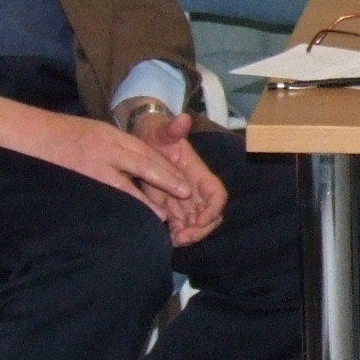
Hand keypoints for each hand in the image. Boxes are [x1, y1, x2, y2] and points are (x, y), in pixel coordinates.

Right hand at [0, 94, 200, 226]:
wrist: (26, 132)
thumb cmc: (58, 136)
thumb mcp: (91, 134)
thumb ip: (112, 149)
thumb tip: (134, 169)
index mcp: (111, 134)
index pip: (145, 150)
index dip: (166, 167)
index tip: (184, 182)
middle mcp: (108, 144)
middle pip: (147, 160)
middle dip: (169, 177)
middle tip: (188, 194)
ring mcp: (97, 158)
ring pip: (136, 172)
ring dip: (157, 189)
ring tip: (174, 207)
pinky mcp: (85, 174)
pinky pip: (114, 189)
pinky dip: (132, 201)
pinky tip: (144, 214)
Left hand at [129, 108, 228, 246]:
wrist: (143, 139)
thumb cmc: (155, 132)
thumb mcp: (161, 129)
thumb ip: (172, 128)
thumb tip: (183, 118)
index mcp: (198, 173)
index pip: (216, 194)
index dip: (212, 210)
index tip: (199, 221)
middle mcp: (195, 189)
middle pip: (210, 215)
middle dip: (200, 229)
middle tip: (182, 238)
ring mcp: (184, 199)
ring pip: (197, 224)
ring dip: (189, 235)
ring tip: (173, 241)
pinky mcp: (171, 205)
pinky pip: (181, 225)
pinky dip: (178, 234)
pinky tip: (166, 239)